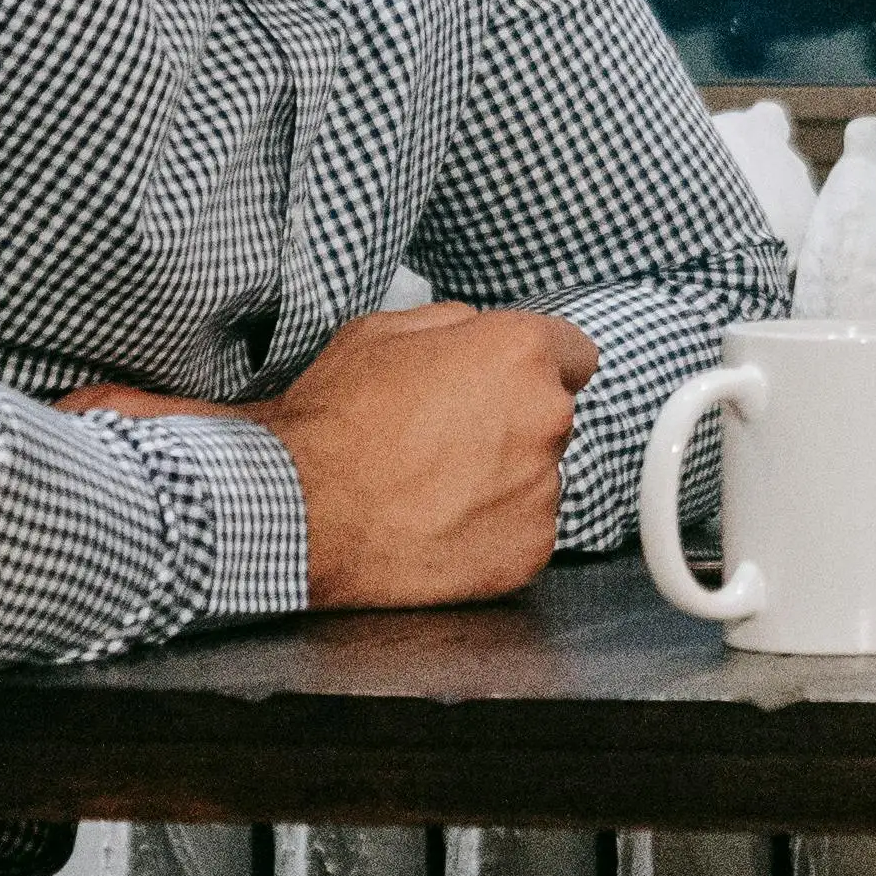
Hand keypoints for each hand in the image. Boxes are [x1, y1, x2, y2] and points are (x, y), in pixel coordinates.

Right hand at [63, 301, 596, 609]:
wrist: (300, 510)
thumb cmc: (335, 419)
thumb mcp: (383, 332)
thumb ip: (453, 324)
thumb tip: (478, 334)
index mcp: (519, 353)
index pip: (574, 353)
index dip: (534, 368)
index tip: (507, 386)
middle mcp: (547, 417)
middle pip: (552, 417)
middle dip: (513, 425)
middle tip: (448, 441)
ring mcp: (542, 490)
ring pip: (539, 478)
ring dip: (504, 481)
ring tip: (435, 488)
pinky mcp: (529, 550)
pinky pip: (525, 532)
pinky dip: (492, 534)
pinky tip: (439, 526)